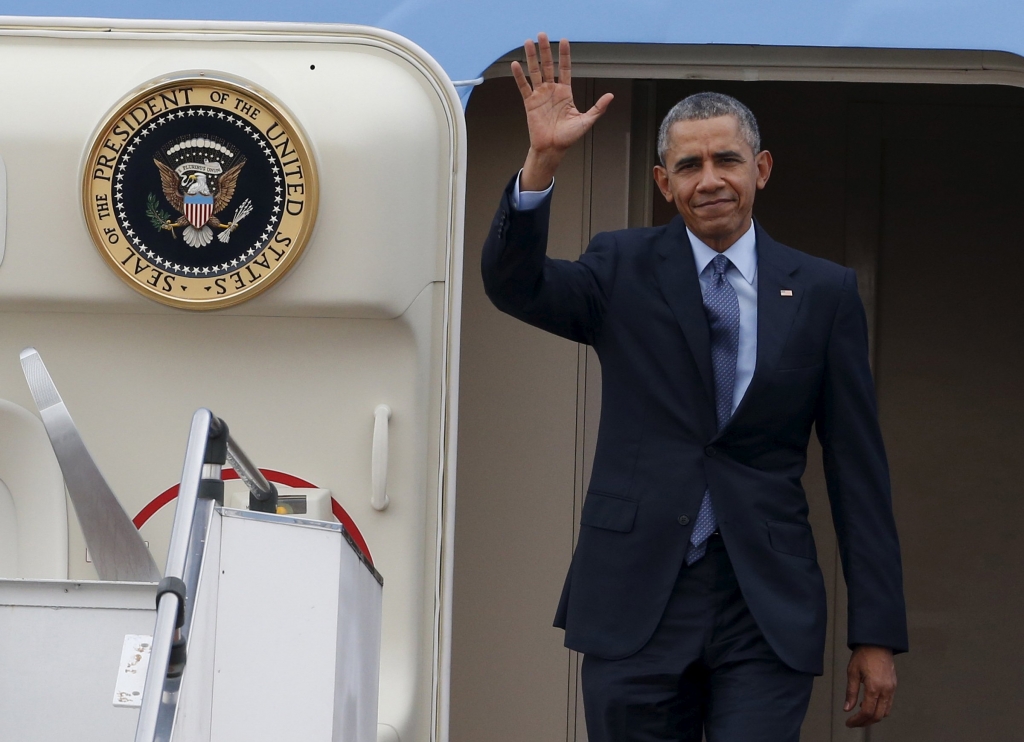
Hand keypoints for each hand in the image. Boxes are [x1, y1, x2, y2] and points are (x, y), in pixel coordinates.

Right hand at [511, 33, 613, 189]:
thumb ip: (598, 108)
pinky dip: (519, 76)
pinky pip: (524, 87)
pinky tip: (515, 64)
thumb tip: (611, 96)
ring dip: (531, 57)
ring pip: (535, 72)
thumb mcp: (586, 121)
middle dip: (546, 50)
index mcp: (565, 92)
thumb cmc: (568, 137)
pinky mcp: (530, 103)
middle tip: (542, 34)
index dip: (565, 55)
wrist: (553, 149)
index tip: (564, 40)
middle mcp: (552, 90)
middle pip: (548, 65)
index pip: (565, 68)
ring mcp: (540, 95)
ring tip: (528, 42)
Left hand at [844, 645, 896, 726]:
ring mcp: (892, 689)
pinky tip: (869, 706)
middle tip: (853, 723)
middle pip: (877, 716)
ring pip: (885, 712)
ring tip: (860, 716)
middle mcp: (885, 690)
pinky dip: (880, 710)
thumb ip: (850, 692)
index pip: (867, 711)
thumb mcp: (852, 672)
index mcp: (874, 687)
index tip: (849, 722)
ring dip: (873, 717)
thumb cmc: (864, 654)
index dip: (857, 720)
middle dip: (865, 722)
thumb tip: (847, 708)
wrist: (877, 642)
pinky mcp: (893, 686)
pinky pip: (889, 704)